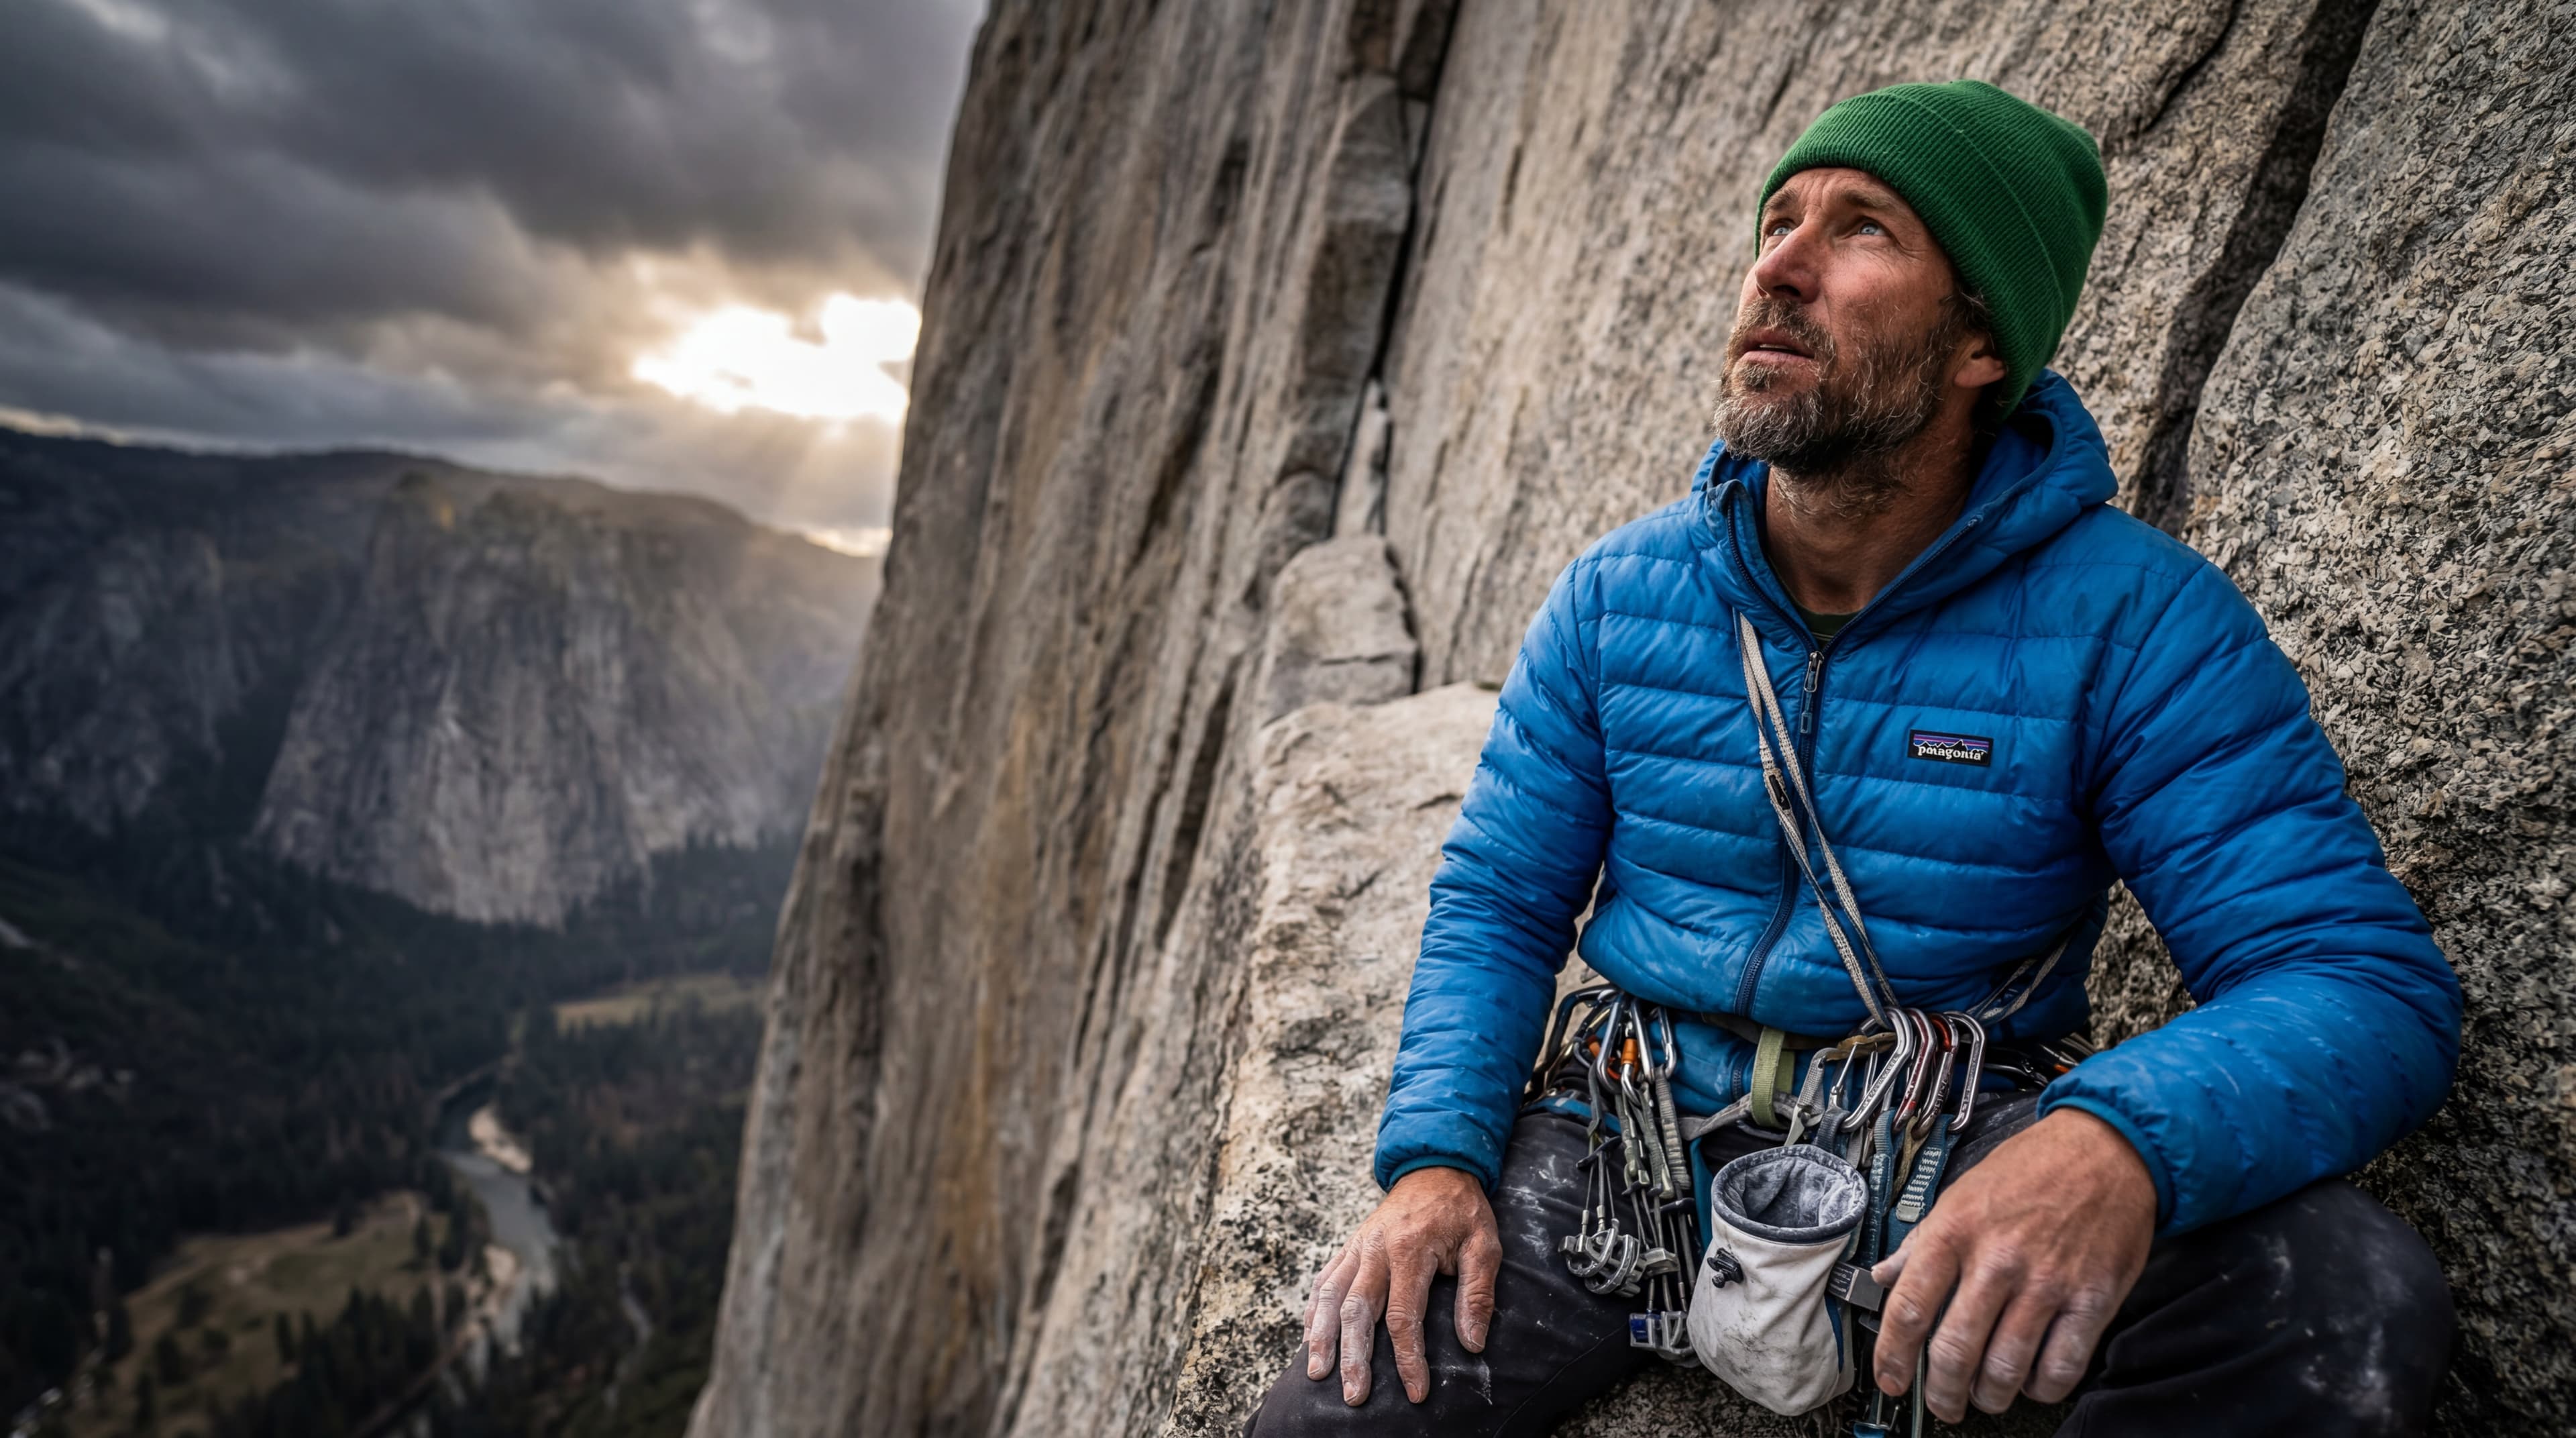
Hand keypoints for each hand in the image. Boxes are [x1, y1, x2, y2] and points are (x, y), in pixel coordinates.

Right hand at [1301, 1165, 1502, 1405]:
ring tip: (1317, 1373)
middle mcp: (1376, 1249)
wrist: (1435, 1167)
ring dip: (1321, 1337)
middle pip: (1357, 1310)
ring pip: (1329, 1295)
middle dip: (1353, 1357)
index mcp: (1410, 1249)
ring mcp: (1358, 1247)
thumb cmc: (1461, 1210)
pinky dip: (1313, 1310)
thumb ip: (1477, 1294)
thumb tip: (1472, 1343)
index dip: (1408, 1357)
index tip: (1416, 1391)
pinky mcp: (1350, 1246)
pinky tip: (1310, 1337)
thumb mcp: (1484, 1245)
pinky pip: (1324, 1279)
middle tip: (1354, 1395)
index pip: (1403, 1315)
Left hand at [1871, 1108, 2155, 1420]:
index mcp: (1956, 1231)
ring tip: (1984, 1395)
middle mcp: (1997, 1260)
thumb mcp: (1962, 1192)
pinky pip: (2060, 1367)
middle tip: (1941, 1403)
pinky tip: (2031, 1381)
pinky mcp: (2092, 1300)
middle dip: (1941, 1392)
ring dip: (1988, 1396)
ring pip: (2005, 1369)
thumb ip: (1922, 1240)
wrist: (2107, 1149)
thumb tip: (1884, 1277)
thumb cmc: (2032, 1168)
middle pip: (1955, 1351)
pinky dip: (2040, 1387)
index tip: (1890, 1379)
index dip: (1892, 1356)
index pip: (1909, 1308)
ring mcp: (2047, 1283)